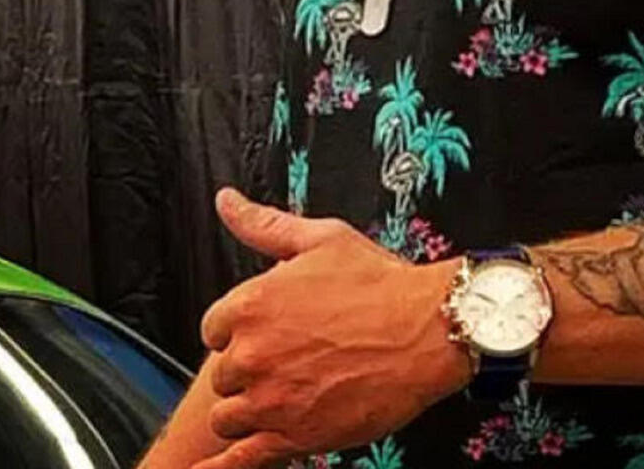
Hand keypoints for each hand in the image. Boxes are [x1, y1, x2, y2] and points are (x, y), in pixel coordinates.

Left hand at [192, 189, 467, 468]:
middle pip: (223, 373)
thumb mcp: (322, 238)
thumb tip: (226, 201)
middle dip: (250, 368)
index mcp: (252, 303)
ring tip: (283, 397)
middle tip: (289, 360)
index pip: (215, 327)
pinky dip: (225, 466)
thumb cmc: (381, 282)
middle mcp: (253, 354)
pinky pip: (240, 461)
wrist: (429, 329)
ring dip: (247, 410)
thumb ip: (264, 224)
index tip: (267, 330)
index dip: (241, 329)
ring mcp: (270, 400)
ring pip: (228, 417)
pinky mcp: (293, 438)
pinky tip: (215, 467)